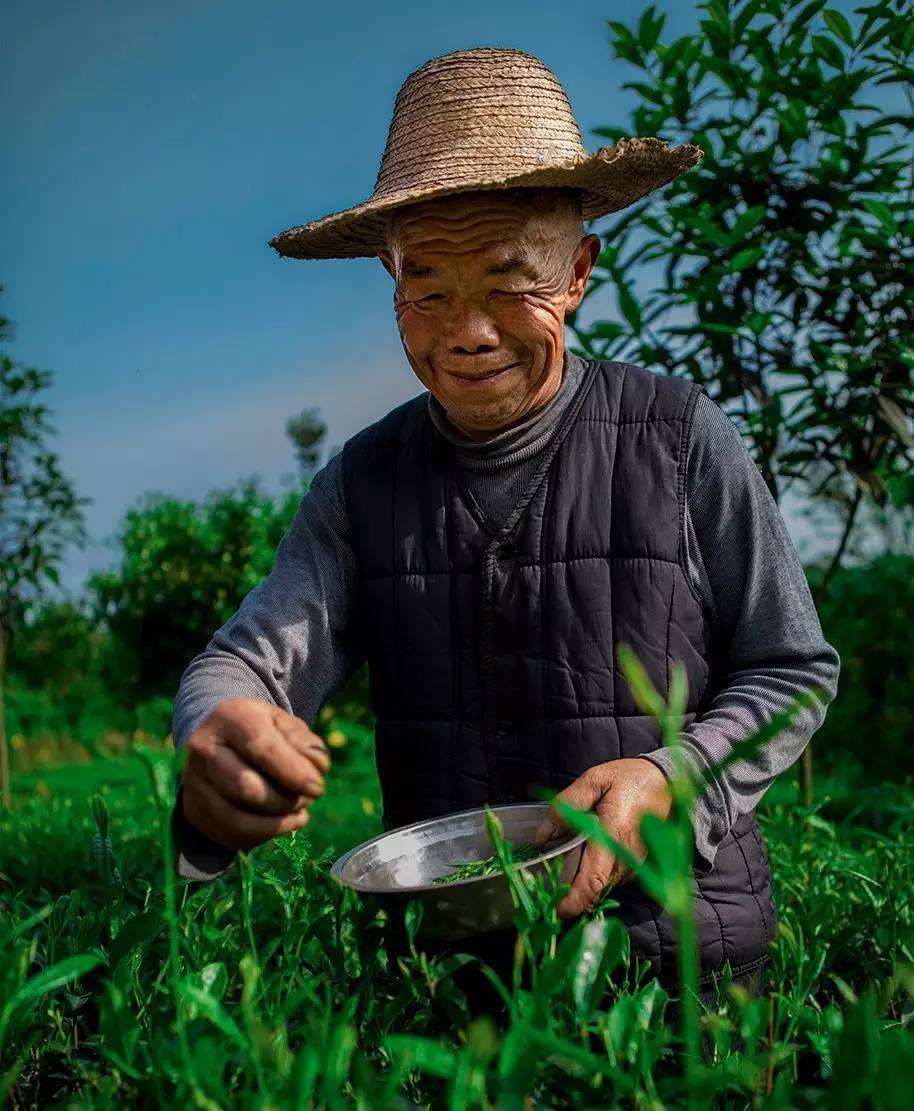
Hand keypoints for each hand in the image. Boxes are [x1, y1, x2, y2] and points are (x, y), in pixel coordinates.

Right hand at [181, 698, 329, 851]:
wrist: (221, 741)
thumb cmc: (262, 732)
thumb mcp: (285, 724)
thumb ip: (305, 742)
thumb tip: (316, 769)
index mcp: (230, 717)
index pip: (260, 746)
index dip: (293, 771)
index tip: (317, 787)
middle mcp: (203, 748)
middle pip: (246, 787)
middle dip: (285, 800)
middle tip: (308, 799)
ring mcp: (193, 782)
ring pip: (237, 819)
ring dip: (276, 824)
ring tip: (299, 813)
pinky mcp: (193, 810)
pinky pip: (230, 835)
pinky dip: (262, 835)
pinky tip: (281, 823)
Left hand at [534, 758, 671, 918]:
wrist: (667, 781)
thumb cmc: (630, 779)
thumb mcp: (593, 780)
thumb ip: (565, 806)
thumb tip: (542, 837)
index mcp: (613, 835)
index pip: (592, 882)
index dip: (572, 902)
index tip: (553, 909)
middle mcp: (627, 857)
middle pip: (594, 890)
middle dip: (570, 893)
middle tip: (546, 885)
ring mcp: (635, 864)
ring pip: (602, 886)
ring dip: (582, 884)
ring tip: (562, 866)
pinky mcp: (638, 866)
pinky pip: (612, 879)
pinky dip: (595, 876)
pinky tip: (583, 858)